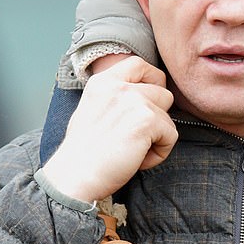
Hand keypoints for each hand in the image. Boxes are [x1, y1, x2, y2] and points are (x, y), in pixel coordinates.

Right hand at [42, 56, 176, 201]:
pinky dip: (159, 153)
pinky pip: (171, 135)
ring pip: (168, 115)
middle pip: (163, 92)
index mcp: (103, 81)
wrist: (73, 178)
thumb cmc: (82, 153)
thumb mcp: (92, 109)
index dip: (152, 82)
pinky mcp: (146, 120)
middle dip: (156, 117)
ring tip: (134, 150)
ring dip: (157, 136)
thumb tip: (146, 94)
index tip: (147, 104)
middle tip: (136, 137)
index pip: (139, 64)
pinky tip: (137, 160)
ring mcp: (134, 101)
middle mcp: (119, 86)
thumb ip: (116, 97)